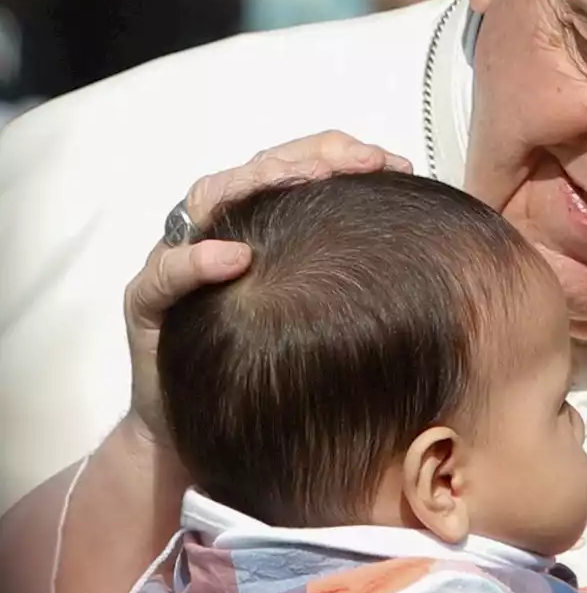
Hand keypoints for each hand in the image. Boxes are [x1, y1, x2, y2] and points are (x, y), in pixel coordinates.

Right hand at [122, 131, 412, 441]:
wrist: (203, 436)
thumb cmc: (272, 371)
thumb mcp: (323, 314)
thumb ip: (356, 275)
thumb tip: (433, 255)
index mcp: (260, 225)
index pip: (298, 167)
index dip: (345, 156)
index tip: (400, 165)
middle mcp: (216, 230)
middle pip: (257, 169)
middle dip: (314, 157)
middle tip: (367, 161)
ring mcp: (177, 261)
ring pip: (208, 199)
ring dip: (259, 182)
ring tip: (307, 179)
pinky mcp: (146, 304)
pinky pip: (164, 273)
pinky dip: (194, 259)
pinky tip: (235, 256)